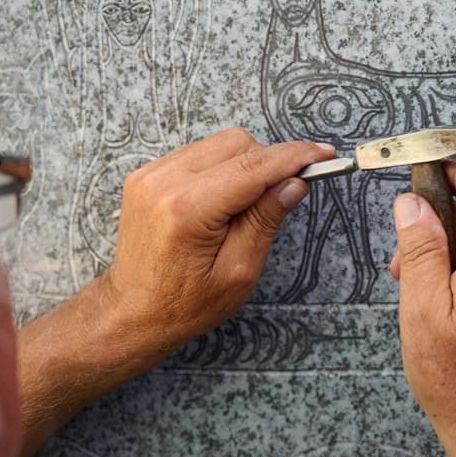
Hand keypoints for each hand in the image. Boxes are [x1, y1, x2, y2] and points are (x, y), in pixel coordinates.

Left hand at [105, 127, 334, 345]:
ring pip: (218, 144)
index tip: (323, 153)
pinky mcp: (146, 175)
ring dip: (244, 164)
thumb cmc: (184, 303)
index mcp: (188, 209)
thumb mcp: (238, 271)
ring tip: (244, 207)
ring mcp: (151, 175)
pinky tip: (221, 202)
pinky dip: (220, 168)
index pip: (254, 166)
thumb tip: (294, 183)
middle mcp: (165, 182)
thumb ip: (265, 220)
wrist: (132, 313)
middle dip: (268, 162)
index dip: (295, 157)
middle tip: (281, 194)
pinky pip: (197, 154)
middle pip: (237, 144)